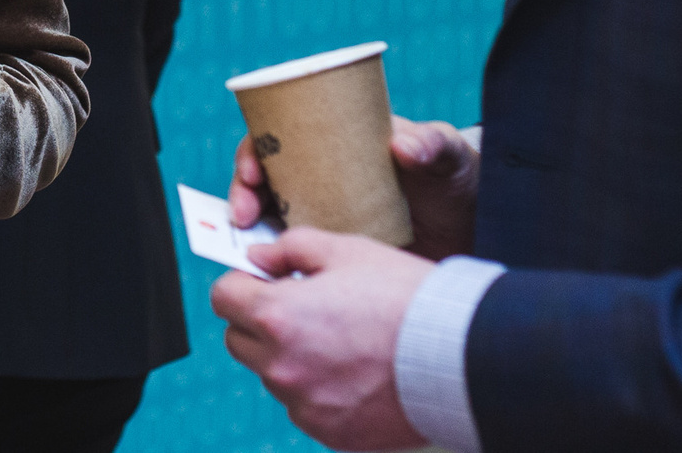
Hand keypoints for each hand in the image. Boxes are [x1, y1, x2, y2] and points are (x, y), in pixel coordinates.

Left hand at [211, 227, 433, 450]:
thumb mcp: (346, 251)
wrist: (459, 356)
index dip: (241, 284)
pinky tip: (356, 372)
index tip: (264, 281)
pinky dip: (319, 389)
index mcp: (277, 316)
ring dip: (290, 357)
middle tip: (303, 308)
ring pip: (273, 375)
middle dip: (260, 321)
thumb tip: (259, 258)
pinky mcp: (329, 432)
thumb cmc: (404, 297)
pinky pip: (305, 406)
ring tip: (342, 341)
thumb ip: (290, 249)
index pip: (223, 298)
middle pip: (239, 340)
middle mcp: (281, 367)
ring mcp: (304, 405)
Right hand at [227, 115, 479, 260]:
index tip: (252, 172)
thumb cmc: (456, 179)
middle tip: (244, 217)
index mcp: (336, 144)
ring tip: (249, 250)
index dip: (253, 152)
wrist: (475, 230)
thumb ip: (430, 144)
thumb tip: (402, 146)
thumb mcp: (445, 156)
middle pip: (264, 180)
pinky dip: (277, 263)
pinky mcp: (335, 250)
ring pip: (273, 219)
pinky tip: (275, 274)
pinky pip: (295, 255)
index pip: (279, 138)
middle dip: (242, 195)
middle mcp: (321, 177)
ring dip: (252, 232)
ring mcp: (326, 214)